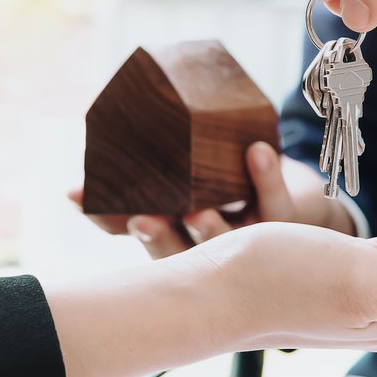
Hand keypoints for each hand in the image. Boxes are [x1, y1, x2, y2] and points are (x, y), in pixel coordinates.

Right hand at [71, 141, 355, 257]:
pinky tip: (257, 151)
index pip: (130, 229)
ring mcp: (247, 243)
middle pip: (176, 254)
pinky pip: (275, 205)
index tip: (76, 194)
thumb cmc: (231, 189)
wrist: (300, 208)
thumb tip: (109, 122)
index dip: (102, 215)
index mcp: (176, 237)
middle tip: (141, 219)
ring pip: (227, 245)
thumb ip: (158, 166)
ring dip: (211, 230)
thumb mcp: (191, 178)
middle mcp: (208, 251)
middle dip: (157, 238)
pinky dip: (266, 178)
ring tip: (199, 209)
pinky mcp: (285, 225)